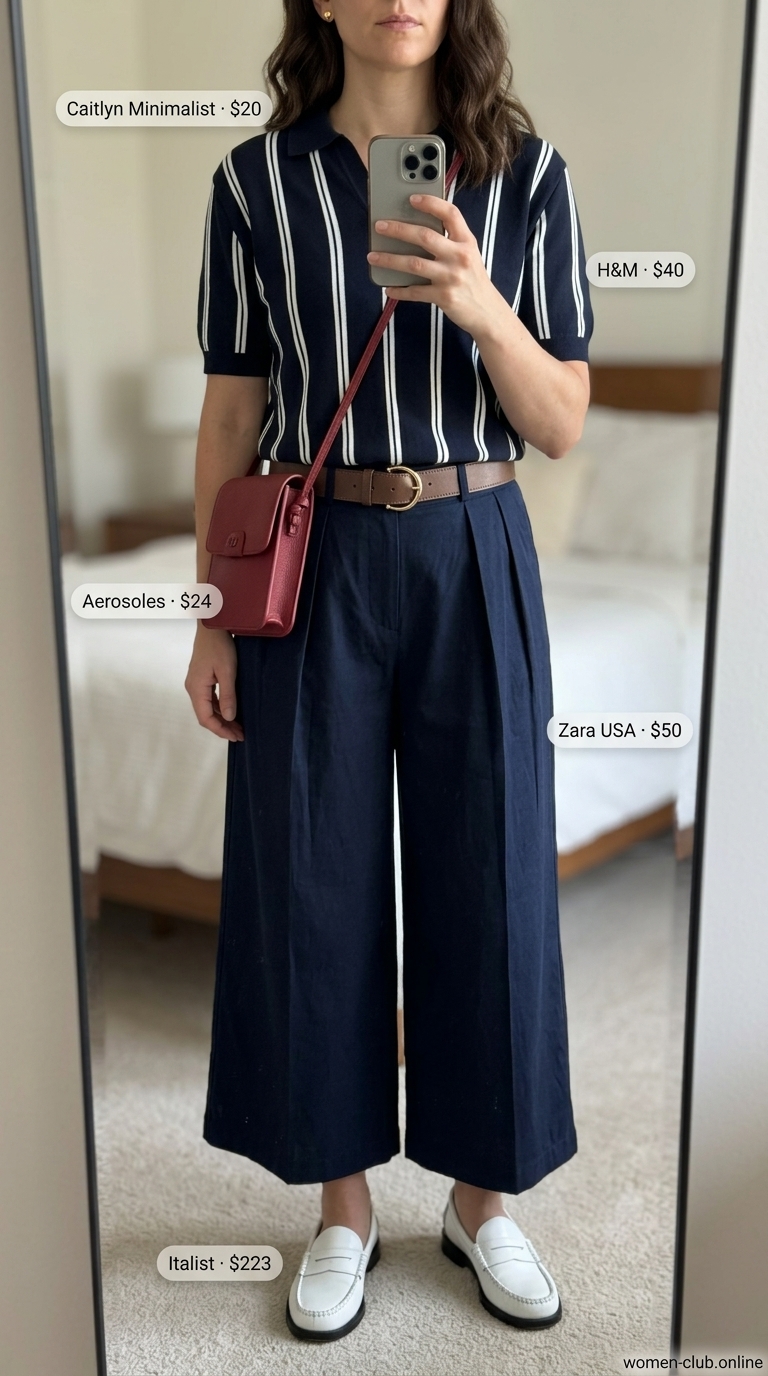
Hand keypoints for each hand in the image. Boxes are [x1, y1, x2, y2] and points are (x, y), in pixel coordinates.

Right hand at [184, 625, 243, 741]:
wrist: (212, 625)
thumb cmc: (219, 645)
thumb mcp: (227, 671)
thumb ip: (228, 695)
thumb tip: (229, 717)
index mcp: (196, 688)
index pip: (205, 718)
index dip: (220, 730)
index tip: (235, 736)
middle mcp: (193, 688)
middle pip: (205, 716)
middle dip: (222, 727)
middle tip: (240, 735)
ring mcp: (196, 683)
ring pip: (207, 709)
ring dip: (221, 719)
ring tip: (238, 726)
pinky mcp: (201, 679)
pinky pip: (208, 700)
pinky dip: (219, 709)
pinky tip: (230, 712)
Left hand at [367, 195, 503, 338]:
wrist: (487, 312)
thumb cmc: (472, 280)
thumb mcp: (469, 255)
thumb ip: (450, 240)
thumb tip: (416, 229)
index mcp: (466, 242)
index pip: (450, 214)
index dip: (431, 203)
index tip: (412, 198)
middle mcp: (460, 256)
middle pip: (425, 236)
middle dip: (398, 229)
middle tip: (379, 226)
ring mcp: (452, 277)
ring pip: (414, 264)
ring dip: (390, 259)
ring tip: (373, 256)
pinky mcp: (444, 297)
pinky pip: (415, 292)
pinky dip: (400, 290)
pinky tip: (389, 288)